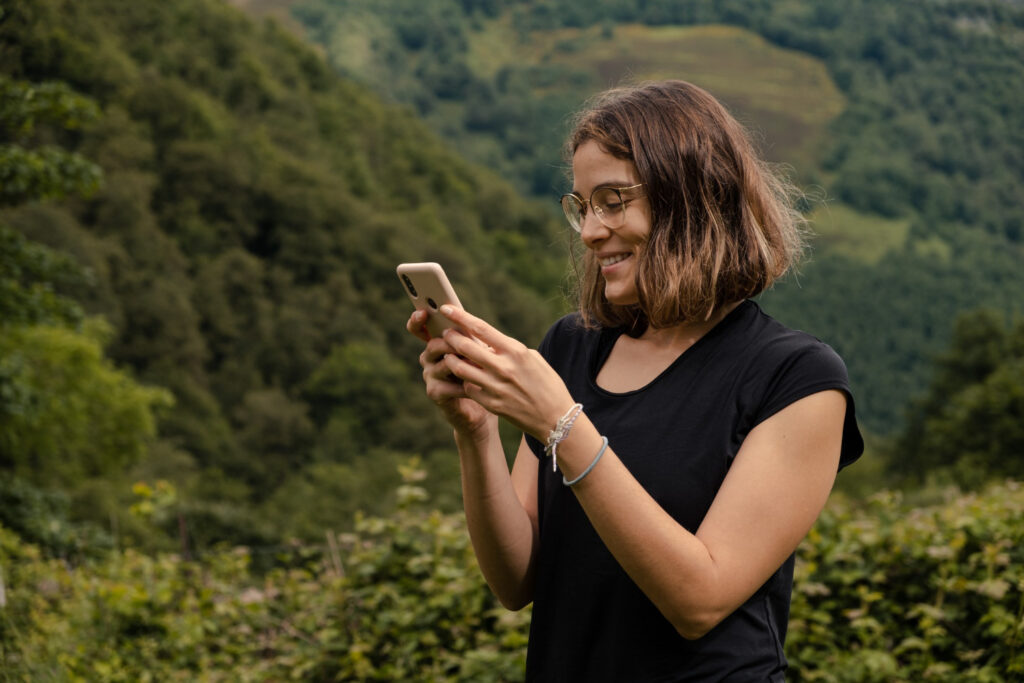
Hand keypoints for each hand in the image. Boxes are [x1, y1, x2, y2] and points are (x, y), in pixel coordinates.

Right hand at [406, 309, 492, 435]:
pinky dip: (465, 385)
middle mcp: (428, 358)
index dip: (417, 321)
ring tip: (480, 366)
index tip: (422, 312)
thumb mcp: (477, 351)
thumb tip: (470, 321)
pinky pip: (448, 385)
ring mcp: (429, 376)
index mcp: (437, 343)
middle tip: (467, 343)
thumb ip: (470, 337)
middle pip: (434, 345)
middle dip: (452, 343)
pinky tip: (478, 386)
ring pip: (443, 364)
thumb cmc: (481, 373)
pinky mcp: (434, 393)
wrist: (482, 406)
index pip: (419, 329)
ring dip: (463, 364)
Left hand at [437, 306, 575, 439]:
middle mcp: (503, 368)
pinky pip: (469, 388)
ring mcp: (496, 387)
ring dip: (451, 359)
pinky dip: (465, 381)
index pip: (481, 328)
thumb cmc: (547, 384)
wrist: (555, 418)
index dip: (460, 316)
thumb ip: (508, 349)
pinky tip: (466, 378)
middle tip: (445, 333)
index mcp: (515, 351)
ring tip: (449, 355)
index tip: (446, 308)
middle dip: (451, 337)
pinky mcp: (491, 404)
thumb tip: (488, 343)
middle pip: (465, 347)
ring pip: (461, 369)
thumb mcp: (532, 358)